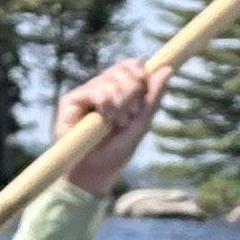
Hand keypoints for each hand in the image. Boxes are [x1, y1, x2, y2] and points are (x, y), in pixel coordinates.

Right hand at [55, 57, 168, 196]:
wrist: (93, 174)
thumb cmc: (116, 153)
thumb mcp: (141, 125)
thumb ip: (153, 98)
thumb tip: (168, 69)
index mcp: (119, 91)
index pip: (131, 65)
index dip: (140, 72)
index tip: (144, 89)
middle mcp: (101, 88)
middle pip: (123, 69)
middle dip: (133, 92)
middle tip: (130, 116)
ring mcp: (86, 92)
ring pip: (111, 79)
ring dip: (120, 103)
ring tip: (116, 124)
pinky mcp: (71, 100)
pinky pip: (96, 89)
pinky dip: (106, 104)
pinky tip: (105, 120)